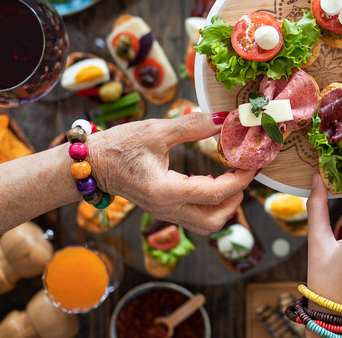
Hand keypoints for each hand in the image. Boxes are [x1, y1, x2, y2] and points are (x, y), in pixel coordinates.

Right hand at [89, 112, 255, 234]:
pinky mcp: (164, 210)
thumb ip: (191, 126)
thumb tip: (223, 119)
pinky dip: (211, 203)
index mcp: (165, 191)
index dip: (239, 180)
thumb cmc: (118, 146)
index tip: (251, 164)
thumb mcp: (155, 130)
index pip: (214, 194)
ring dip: (225, 205)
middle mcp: (167, 209)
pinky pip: (195, 216)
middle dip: (235, 199)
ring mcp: (165, 213)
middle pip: (214, 221)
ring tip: (231, 178)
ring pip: (206, 224)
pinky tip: (213, 181)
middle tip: (243, 173)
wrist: (89, 164)